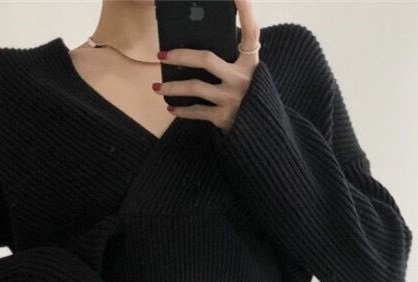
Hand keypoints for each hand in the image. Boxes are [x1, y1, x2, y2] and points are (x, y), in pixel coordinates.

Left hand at [153, 0, 259, 134]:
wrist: (260, 133)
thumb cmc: (248, 97)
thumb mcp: (246, 75)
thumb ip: (231, 61)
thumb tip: (194, 52)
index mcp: (251, 63)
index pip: (251, 32)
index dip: (246, 11)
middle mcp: (243, 79)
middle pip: (206, 59)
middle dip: (180, 56)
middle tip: (161, 55)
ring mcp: (232, 99)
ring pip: (195, 88)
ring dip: (172, 87)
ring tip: (157, 86)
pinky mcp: (224, 117)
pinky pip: (197, 111)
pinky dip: (182, 111)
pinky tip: (171, 107)